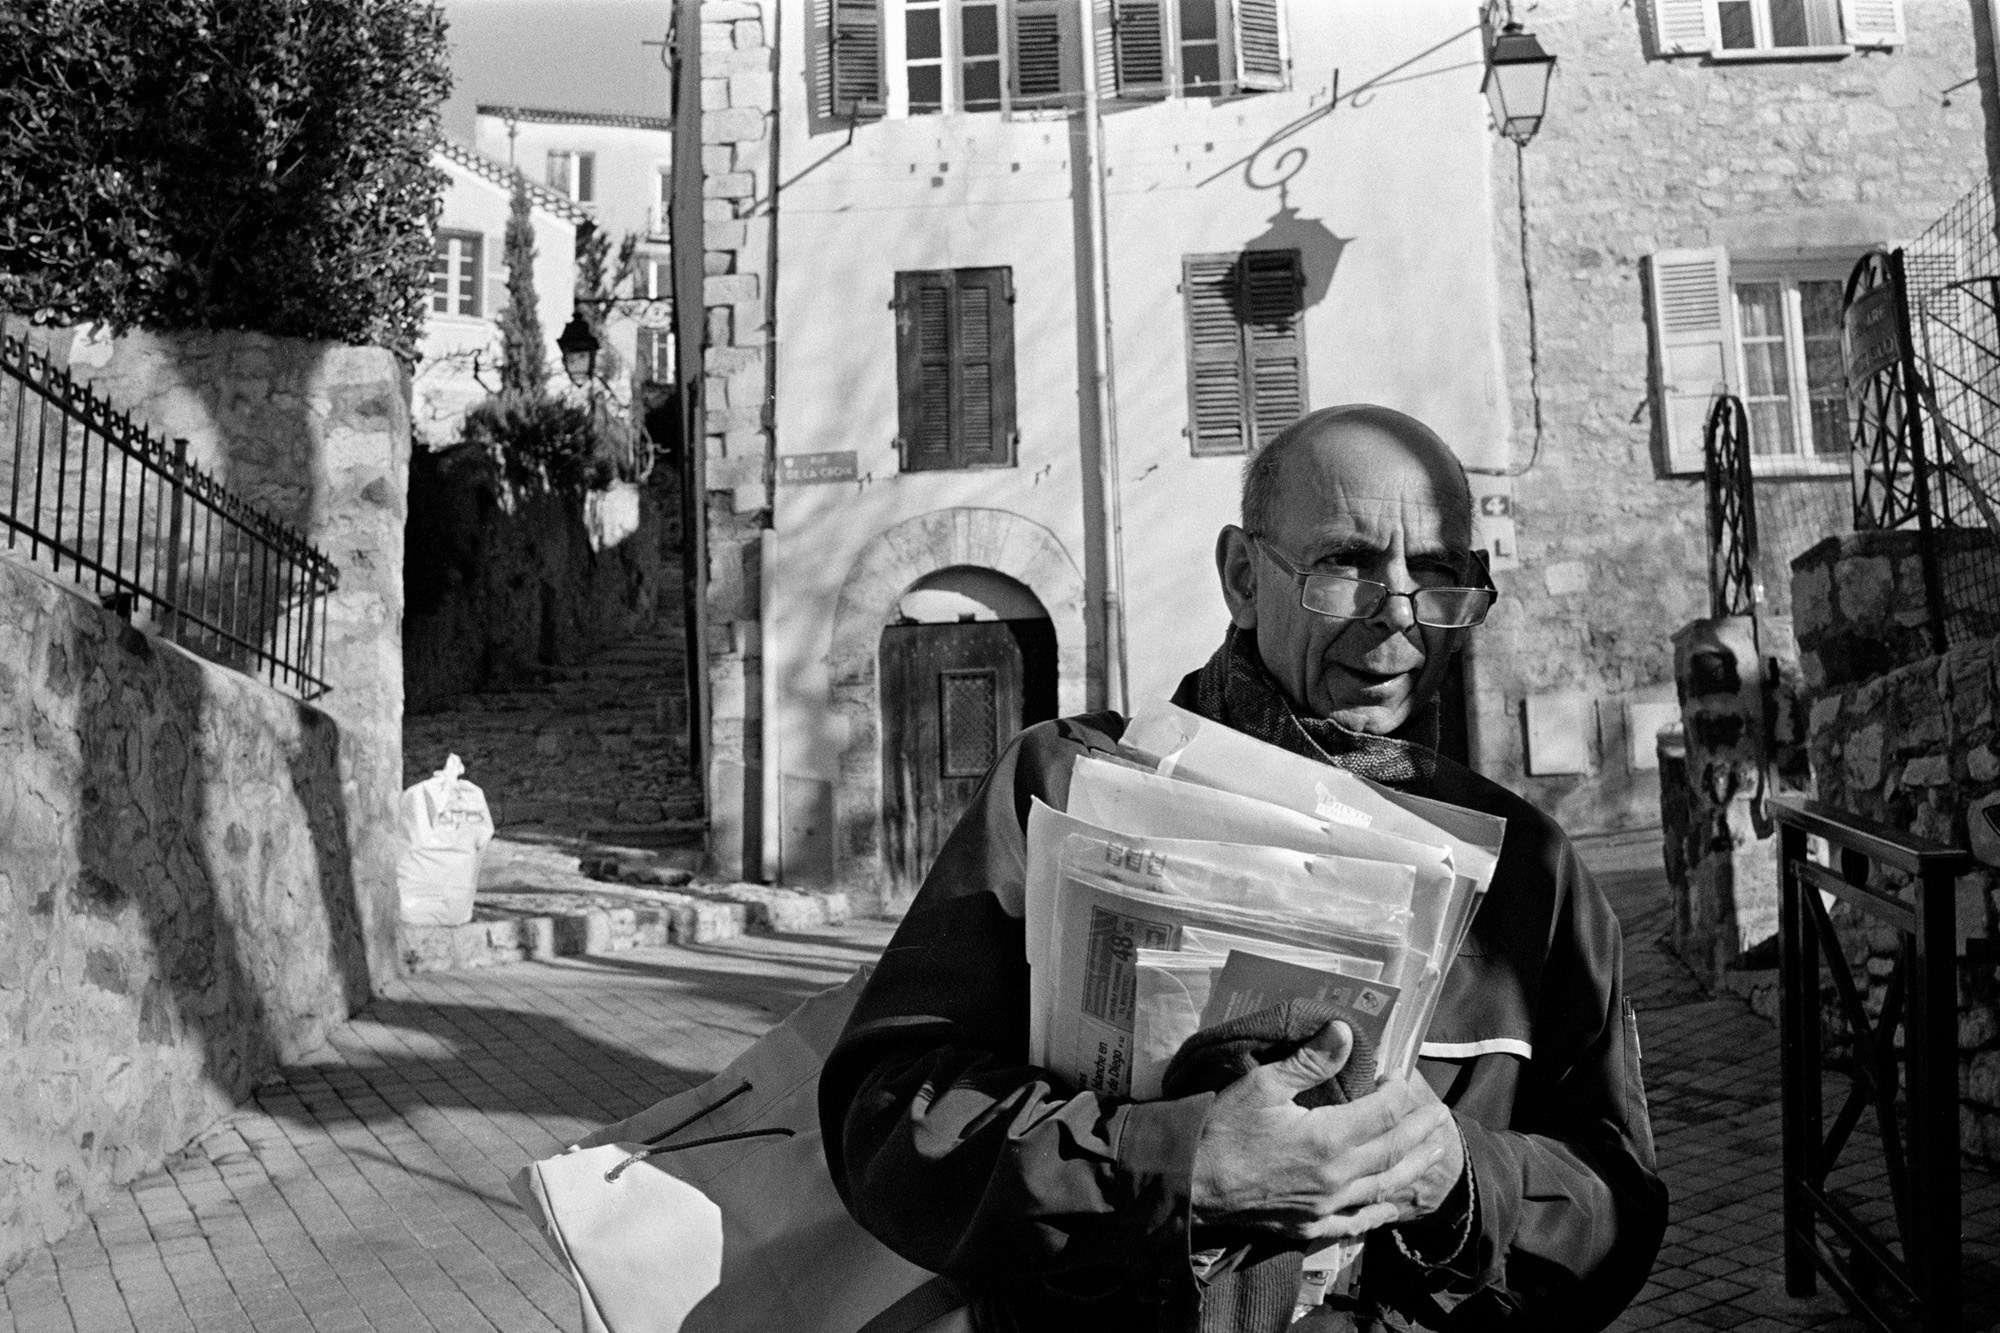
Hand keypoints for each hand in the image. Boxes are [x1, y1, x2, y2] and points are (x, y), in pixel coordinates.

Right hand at [1189, 1021, 1464, 1242]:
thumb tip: (1346, 1032)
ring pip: (1384, 1187)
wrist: (1190, 1184)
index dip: (1398, 1092)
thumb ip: (1309, 1061)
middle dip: (1421, 1130)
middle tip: (1442, 1115)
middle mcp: (1338, 1177)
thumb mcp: (1262, 1084)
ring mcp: (1326, 1207)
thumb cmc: (1222, 1128)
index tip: (1400, 1075)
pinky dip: (1380, 1212)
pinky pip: (1357, 1222)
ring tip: (1436, 1152)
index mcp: (1329, 1138)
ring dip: (1414, 1167)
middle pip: (1393, 1151)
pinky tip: (1393, 1205)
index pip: (1382, 1112)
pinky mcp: (1310, 1227)